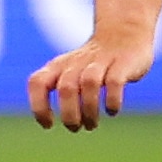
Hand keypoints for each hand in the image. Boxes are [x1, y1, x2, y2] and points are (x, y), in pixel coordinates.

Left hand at [25, 18, 158, 130]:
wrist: (124, 33)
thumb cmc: (92, 62)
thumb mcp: (70, 72)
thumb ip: (63, 93)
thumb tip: (65, 124)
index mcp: (58, 66)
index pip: (38, 83)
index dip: (39, 106)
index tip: (48, 125)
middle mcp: (76, 63)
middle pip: (66, 88)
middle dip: (69, 114)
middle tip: (76, 128)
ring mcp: (100, 62)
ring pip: (88, 84)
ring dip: (89, 110)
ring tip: (92, 124)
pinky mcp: (122, 64)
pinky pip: (114, 82)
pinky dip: (111, 100)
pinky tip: (112, 111)